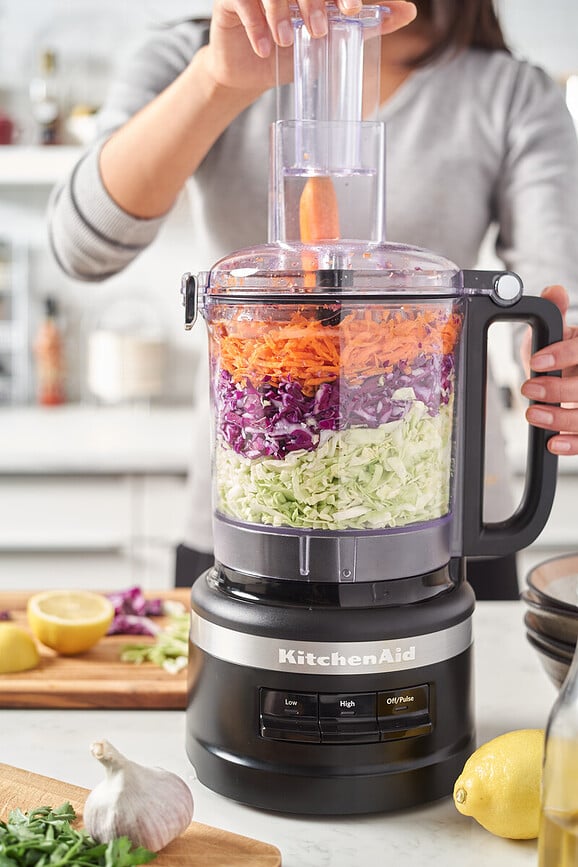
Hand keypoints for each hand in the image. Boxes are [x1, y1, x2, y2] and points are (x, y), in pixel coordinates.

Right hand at [206, 0, 416, 94]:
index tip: (354, 11)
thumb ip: (368, 24)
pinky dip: (256, 24)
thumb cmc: (292, 50)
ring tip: (287, 42)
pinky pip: (243, 1)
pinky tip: (266, 49)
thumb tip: (409, 11)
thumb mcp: (332, 40)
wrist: (249, 71)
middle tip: (320, 30)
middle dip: (314, 1)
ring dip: (281, 13)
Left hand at [521, 284, 577, 454]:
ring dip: (562, 419)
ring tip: (533, 415)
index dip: (564, 354)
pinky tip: (553, 443)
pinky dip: (573, 444)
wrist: (573, 372)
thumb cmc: (565, 354)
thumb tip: (553, 293)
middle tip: (529, 389)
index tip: (536, 362)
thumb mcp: (558, 332)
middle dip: (559, 390)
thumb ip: (555, 314)